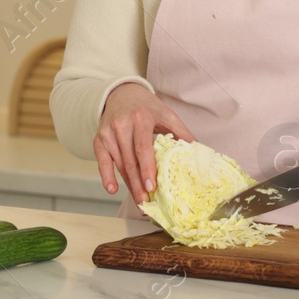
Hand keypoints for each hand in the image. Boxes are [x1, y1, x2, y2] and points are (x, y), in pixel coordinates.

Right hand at [95, 83, 195, 203]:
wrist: (123, 94)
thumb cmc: (148, 107)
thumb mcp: (167, 115)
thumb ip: (182, 132)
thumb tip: (199, 151)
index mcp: (141, 119)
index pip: (143, 148)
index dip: (147, 169)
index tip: (152, 187)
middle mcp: (122, 125)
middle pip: (130, 160)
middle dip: (138, 184)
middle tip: (146, 204)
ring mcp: (108, 133)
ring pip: (119, 164)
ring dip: (128, 184)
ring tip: (138, 201)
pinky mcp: (99, 139)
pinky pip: (102, 161)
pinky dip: (106, 176)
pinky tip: (112, 189)